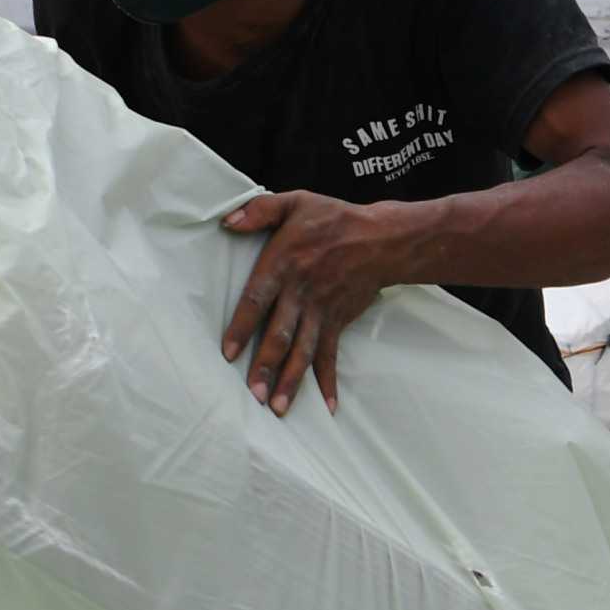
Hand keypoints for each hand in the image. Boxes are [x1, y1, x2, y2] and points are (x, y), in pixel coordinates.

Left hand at [221, 192, 413, 415]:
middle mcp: (301, 293)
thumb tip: (226, 222)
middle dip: (267, 365)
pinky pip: (331, 355)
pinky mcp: (338, 321)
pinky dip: (328, 381)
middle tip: (254, 394)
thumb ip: (259, 210)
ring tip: (278, 407)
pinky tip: (327, 406)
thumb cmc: (334, 219)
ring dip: (291, 380)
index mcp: (284, 264)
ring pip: (304, 350)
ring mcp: (321, 310)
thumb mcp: (295, 202)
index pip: (257, 299)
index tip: (228, 352)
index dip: (242, 326)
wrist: (383, 239)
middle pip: (280, 334)